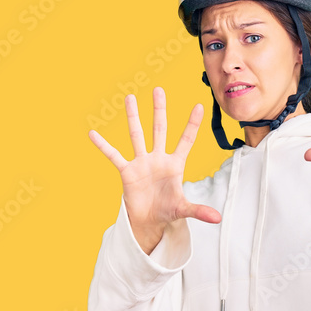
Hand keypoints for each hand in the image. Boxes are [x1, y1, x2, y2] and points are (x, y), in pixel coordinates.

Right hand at [89, 87, 220, 254]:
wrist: (149, 220)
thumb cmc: (168, 210)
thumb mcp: (183, 210)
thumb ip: (199, 211)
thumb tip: (217, 219)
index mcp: (175, 164)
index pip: (186, 140)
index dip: (192, 124)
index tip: (199, 105)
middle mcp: (158, 158)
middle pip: (159, 129)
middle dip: (159, 110)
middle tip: (158, 90)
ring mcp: (142, 163)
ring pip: (137, 135)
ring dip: (133, 117)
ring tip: (129, 97)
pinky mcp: (127, 171)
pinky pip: (114, 156)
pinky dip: (104, 146)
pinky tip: (93, 133)